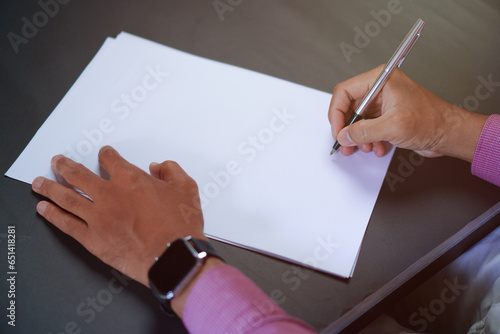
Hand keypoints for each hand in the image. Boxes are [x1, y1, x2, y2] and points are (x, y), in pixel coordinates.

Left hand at [31, 146, 205, 286]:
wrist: (173, 256)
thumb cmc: (180, 225)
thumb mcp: (187, 189)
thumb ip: (171, 171)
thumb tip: (158, 166)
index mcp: (130, 179)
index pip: (110, 160)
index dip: (105, 154)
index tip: (103, 154)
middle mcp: (109, 194)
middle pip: (78, 174)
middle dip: (64, 166)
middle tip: (57, 162)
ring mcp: (97, 217)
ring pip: (66, 197)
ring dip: (49, 187)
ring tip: (39, 183)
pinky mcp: (92, 239)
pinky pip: (66, 224)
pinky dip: (52, 215)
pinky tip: (44, 209)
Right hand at [328, 65, 487, 161]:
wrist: (450, 133)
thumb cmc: (432, 120)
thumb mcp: (393, 127)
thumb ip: (364, 131)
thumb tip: (344, 135)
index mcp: (381, 80)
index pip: (345, 91)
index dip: (336, 112)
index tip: (337, 130)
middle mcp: (380, 89)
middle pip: (349, 106)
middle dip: (347, 128)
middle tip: (345, 143)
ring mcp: (383, 103)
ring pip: (357, 119)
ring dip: (358, 136)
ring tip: (363, 147)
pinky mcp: (387, 116)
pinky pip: (368, 127)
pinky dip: (368, 139)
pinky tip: (377, 147)